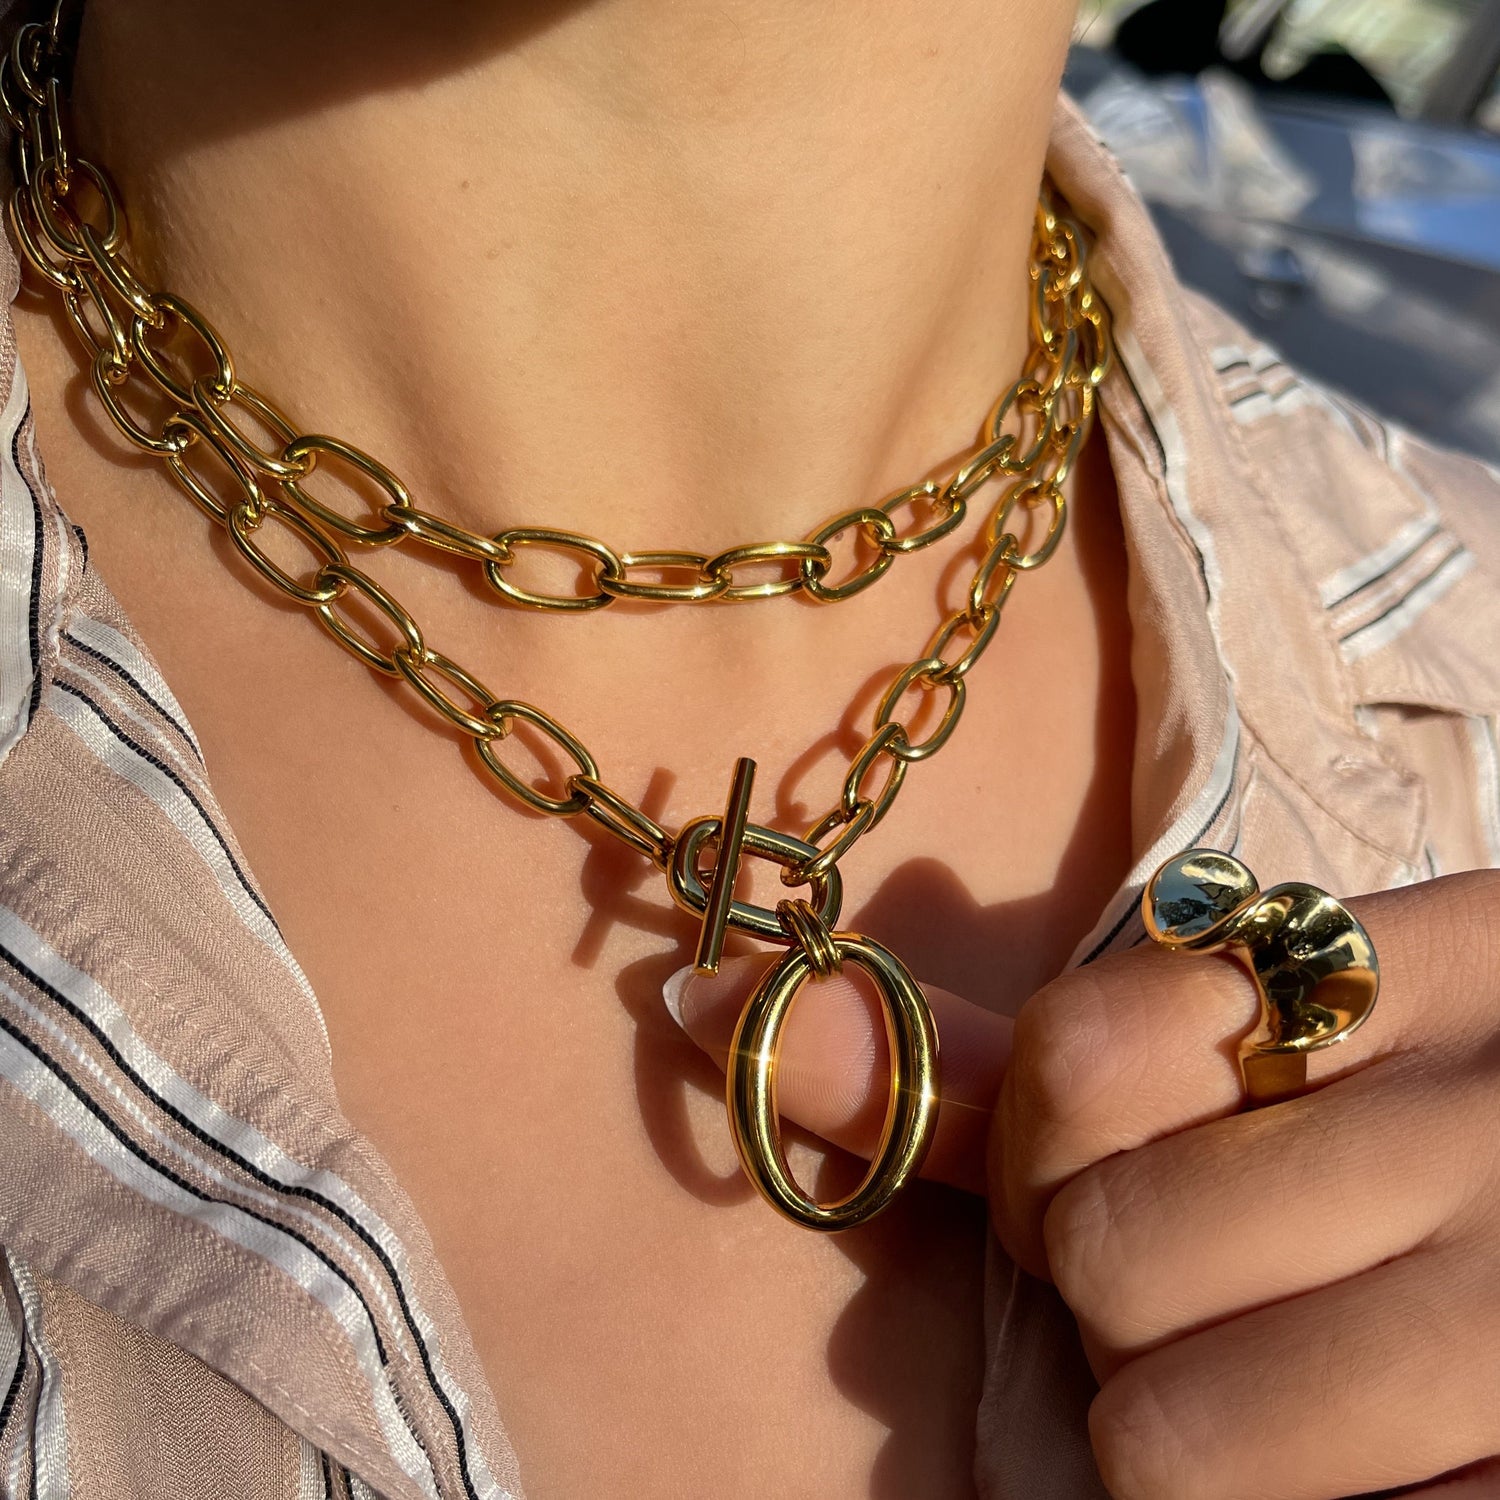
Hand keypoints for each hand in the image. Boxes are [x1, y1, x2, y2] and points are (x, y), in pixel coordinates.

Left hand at [665, 869, 1499, 1498]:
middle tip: (1229, 1285)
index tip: (1104, 1172)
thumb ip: (1002, 1061)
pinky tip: (1368, 1454)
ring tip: (1306, 1379)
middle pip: (1104, 1252)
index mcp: (1434, 966)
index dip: (1043, 1151)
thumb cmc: (1401, 1163)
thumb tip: (706, 995)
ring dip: (1190, 1431)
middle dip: (1118, 1297)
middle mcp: (1496, 1121)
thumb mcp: (1258, 1066)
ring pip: (1164, 1438)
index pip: (1084, 1054)